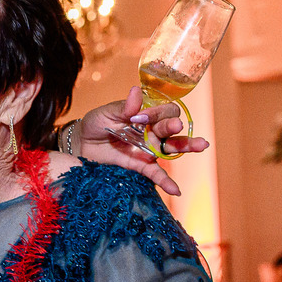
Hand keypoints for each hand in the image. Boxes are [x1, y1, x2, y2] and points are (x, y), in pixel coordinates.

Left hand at [79, 86, 209, 196]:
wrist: (81, 144)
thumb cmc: (96, 123)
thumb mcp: (106, 113)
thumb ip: (123, 107)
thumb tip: (135, 91)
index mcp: (146, 115)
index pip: (162, 110)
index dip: (156, 112)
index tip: (141, 117)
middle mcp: (152, 131)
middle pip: (170, 128)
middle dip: (173, 126)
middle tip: (175, 126)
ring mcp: (148, 149)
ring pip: (171, 148)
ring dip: (186, 146)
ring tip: (200, 145)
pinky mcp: (141, 165)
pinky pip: (155, 174)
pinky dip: (166, 182)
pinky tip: (175, 190)